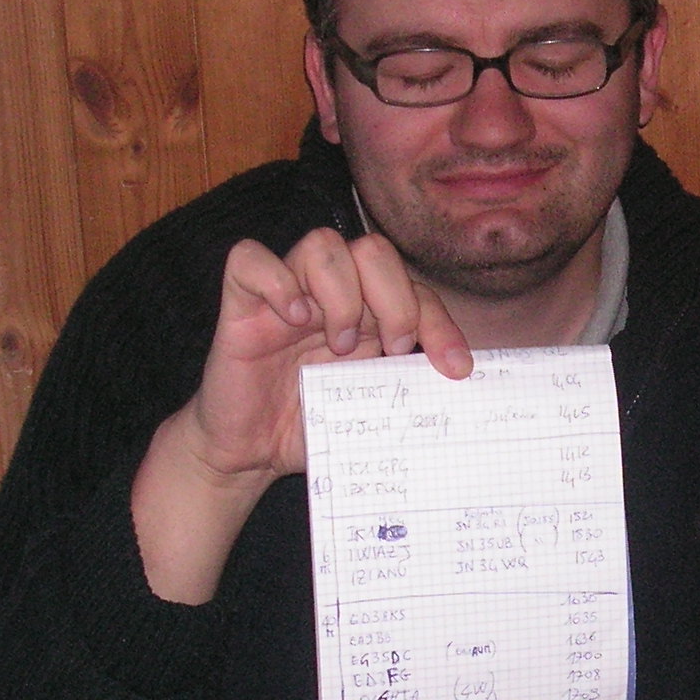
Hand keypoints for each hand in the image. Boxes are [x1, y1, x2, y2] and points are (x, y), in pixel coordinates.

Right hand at [133, 230, 471, 601]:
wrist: (250, 455)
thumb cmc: (310, 426)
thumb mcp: (371, 407)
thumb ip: (407, 386)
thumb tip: (459, 381)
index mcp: (367, 313)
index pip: (414, 289)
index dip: (440, 323)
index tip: (455, 368)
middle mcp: (329, 295)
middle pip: (373, 249)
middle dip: (396, 299)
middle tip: (391, 349)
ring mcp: (285, 295)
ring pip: (321, 244)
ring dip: (342, 294)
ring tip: (339, 344)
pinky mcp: (240, 305)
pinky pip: (249, 259)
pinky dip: (276, 282)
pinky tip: (291, 320)